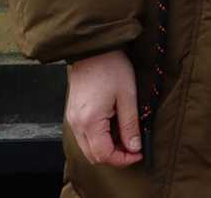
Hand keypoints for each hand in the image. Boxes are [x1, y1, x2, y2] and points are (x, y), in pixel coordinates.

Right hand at [65, 50, 141, 167]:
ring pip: (88, 148)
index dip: (123, 159)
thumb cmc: (111, 68)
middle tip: (133, 148)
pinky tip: (113, 127)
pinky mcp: (73, 114)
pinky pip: (84, 136)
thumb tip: (134, 147)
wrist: (93, 50)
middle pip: (93, 156)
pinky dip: (99, 139)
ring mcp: (72, 120)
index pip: (103, 155)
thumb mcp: (127, 96)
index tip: (138, 153)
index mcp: (90, 121)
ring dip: (106, 148)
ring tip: (125, 136)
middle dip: (115, 157)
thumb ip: (130, 125)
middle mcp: (77, 124)